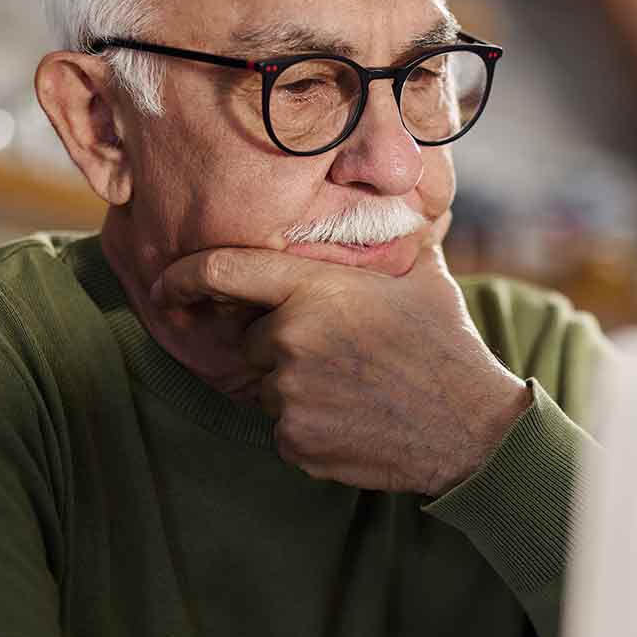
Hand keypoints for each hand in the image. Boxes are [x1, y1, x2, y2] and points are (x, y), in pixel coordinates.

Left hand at [152, 239, 530, 494]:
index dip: (182, 278)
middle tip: (344, 357)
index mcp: (317, 290)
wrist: (472, 430)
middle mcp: (292, 339)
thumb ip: (386, 237)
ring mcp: (291, 395)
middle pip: (253, 341)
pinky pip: (283, 430)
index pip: (222, 271)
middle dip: (283, 347)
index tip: (164, 288)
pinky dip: (311, 427)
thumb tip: (388, 193)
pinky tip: (357, 421)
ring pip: (269, 388)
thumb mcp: (424, 275)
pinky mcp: (295, 442)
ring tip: (359, 391)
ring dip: (300, 389)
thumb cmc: (448, 347)